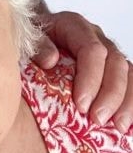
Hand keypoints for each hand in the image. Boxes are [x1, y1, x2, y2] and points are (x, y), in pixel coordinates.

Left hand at [34, 10, 132, 132]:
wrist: (36, 34)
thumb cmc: (32, 39)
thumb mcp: (28, 37)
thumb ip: (37, 45)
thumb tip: (51, 60)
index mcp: (74, 26)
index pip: (92, 50)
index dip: (90, 78)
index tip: (81, 104)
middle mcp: (96, 36)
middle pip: (115, 63)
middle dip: (110, 95)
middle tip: (97, 119)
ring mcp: (109, 52)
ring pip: (129, 73)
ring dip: (126, 102)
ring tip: (117, 126)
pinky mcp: (114, 68)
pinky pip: (131, 83)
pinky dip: (131, 103)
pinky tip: (126, 122)